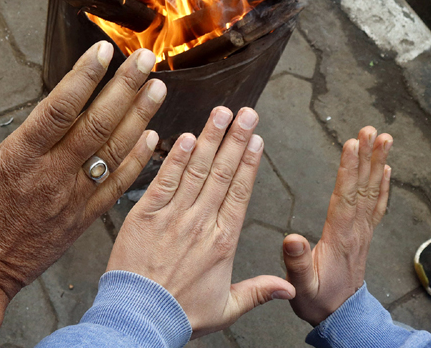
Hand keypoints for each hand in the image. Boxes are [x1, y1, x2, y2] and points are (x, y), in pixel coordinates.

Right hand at [0, 43, 165, 325]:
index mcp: (18, 158)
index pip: (60, 107)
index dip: (85, 76)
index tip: (104, 49)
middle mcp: (52, 175)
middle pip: (98, 123)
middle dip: (125, 87)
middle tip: (146, 58)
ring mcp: (71, 199)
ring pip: (114, 152)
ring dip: (140, 117)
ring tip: (158, 87)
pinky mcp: (81, 220)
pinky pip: (116, 187)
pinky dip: (137, 161)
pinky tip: (152, 137)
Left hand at [107, 107, 293, 338]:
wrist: (139, 318)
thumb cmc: (181, 315)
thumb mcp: (226, 308)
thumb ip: (259, 292)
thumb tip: (291, 289)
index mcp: (223, 241)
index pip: (240, 192)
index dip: (249, 161)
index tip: (256, 137)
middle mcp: (201, 223)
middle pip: (223, 173)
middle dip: (236, 138)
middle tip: (247, 112)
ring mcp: (172, 216)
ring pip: (196, 170)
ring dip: (209, 138)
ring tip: (221, 113)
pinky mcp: (144, 215)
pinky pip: (163, 181)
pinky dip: (175, 158)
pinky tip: (186, 137)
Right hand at [282, 127, 392, 326]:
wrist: (341, 317)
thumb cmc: (318, 301)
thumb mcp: (300, 287)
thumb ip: (296, 263)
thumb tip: (291, 238)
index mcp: (339, 237)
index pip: (345, 196)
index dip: (349, 169)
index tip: (352, 144)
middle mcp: (355, 230)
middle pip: (363, 187)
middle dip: (367, 156)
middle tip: (370, 130)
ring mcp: (362, 231)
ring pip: (372, 191)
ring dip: (377, 163)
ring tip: (383, 138)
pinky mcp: (363, 234)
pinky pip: (376, 204)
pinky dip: (383, 184)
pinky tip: (386, 169)